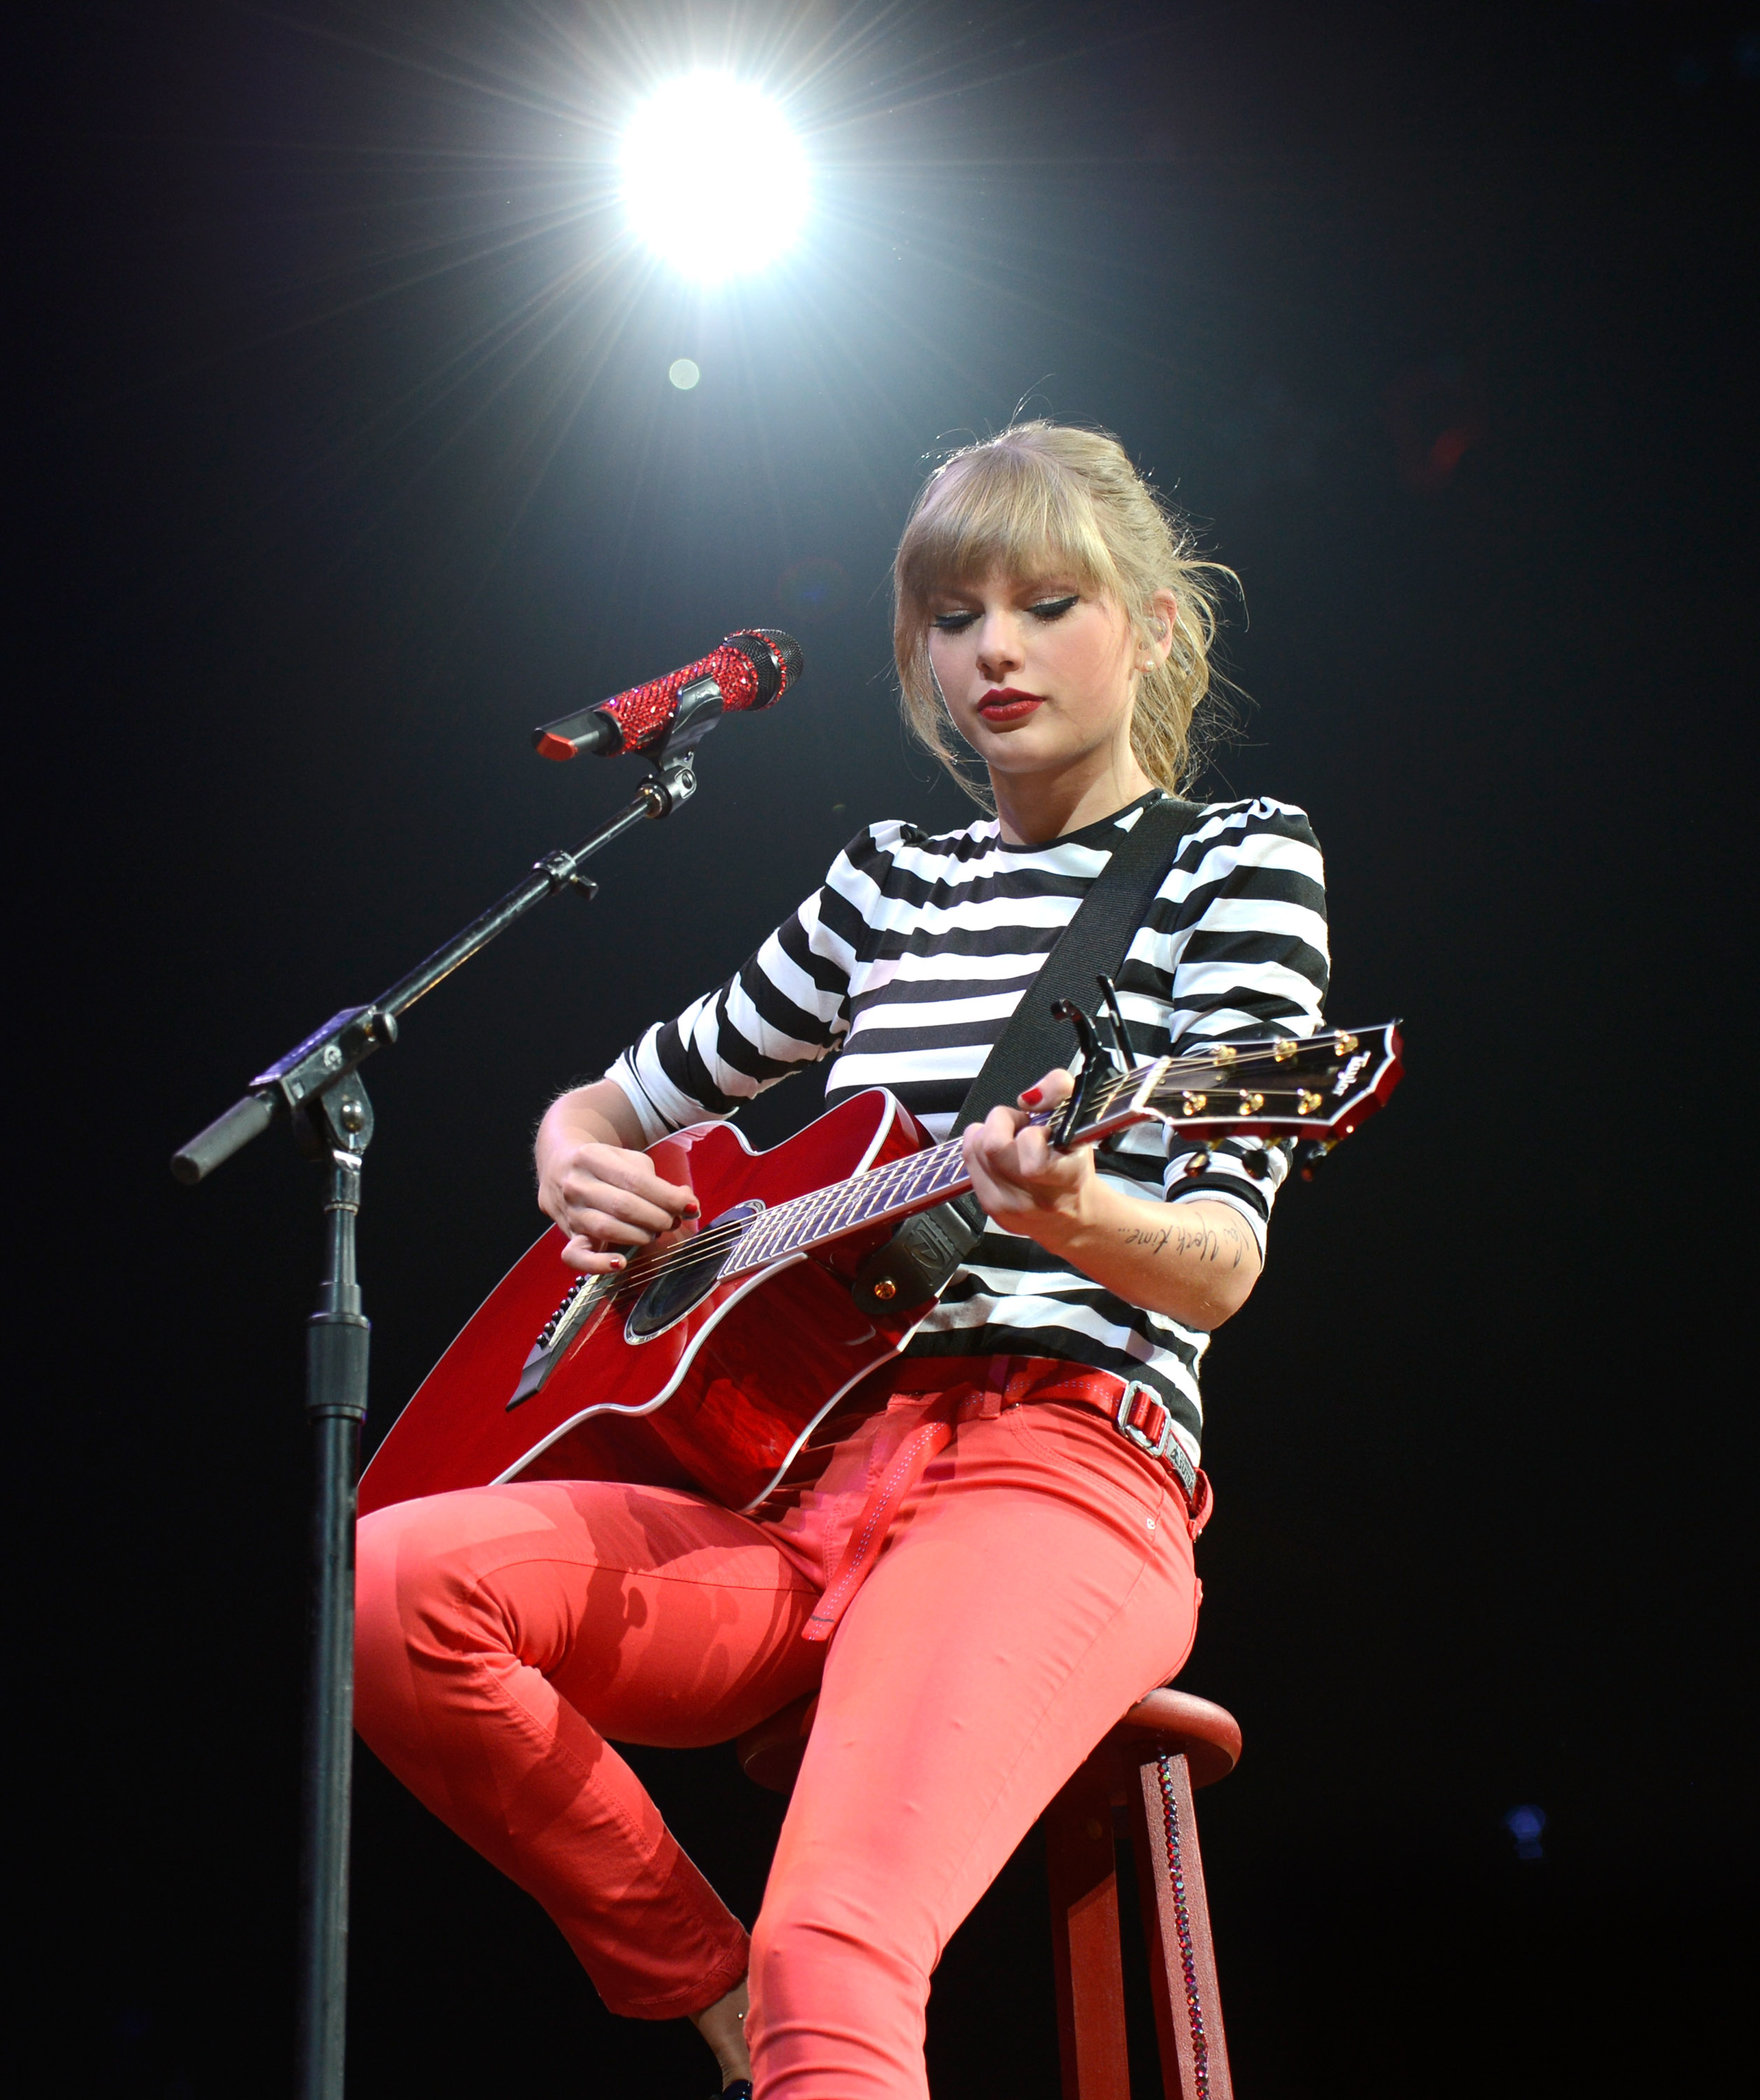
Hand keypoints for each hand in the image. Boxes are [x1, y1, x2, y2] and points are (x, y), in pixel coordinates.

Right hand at [540, 1140, 697, 1274]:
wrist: (559, 1167)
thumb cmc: (603, 1166)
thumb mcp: (628, 1161)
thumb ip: (658, 1182)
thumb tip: (688, 1203)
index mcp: (592, 1158)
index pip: (636, 1181)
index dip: (667, 1197)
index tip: (690, 1206)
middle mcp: (577, 1185)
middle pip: (623, 1206)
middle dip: (657, 1217)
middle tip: (673, 1220)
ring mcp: (570, 1212)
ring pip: (607, 1229)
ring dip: (640, 1235)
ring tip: (655, 1232)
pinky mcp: (568, 1235)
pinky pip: (576, 1257)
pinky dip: (598, 1264)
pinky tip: (621, 1263)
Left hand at [960, 1066, 1094, 1251]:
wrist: (1071, 1216)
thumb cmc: (1074, 1166)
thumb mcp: (1081, 1120)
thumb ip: (1060, 1090)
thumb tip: (1030, 1097)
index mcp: (1065, 1176)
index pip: (1032, 1155)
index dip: (1031, 1131)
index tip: (1042, 1130)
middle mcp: (1036, 1196)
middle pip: (992, 1146)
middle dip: (1002, 1122)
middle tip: (1020, 1126)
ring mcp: (1008, 1205)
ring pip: (975, 1150)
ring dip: (989, 1134)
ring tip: (1011, 1140)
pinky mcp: (989, 1208)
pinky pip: (969, 1163)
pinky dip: (980, 1150)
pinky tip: (1001, 1156)